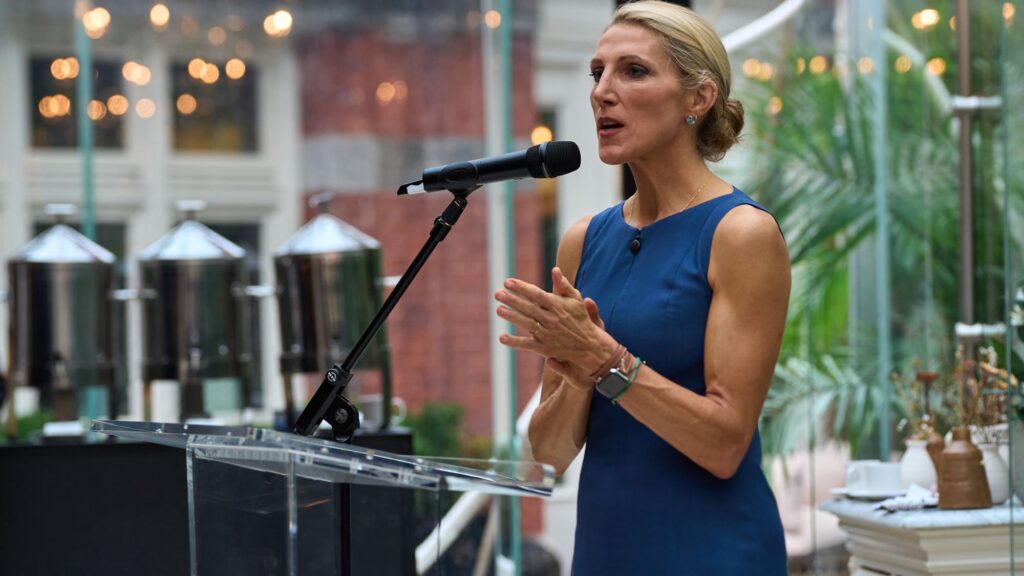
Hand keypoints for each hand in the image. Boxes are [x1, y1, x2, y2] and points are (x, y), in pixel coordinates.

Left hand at [495, 267, 615, 376]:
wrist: (589, 346)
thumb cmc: (581, 319)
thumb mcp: (576, 300)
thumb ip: (564, 286)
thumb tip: (555, 270)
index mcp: (557, 305)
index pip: (536, 294)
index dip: (521, 287)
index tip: (507, 281)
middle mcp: (551, 319)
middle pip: (528, 307)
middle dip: (511, 300)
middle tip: (497, 294)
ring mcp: (547, 334)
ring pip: (526, 323)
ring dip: (511, 317)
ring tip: (499, 310)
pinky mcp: (544, 348)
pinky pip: (526, 344)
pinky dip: (514, 342)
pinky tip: (502, 337)